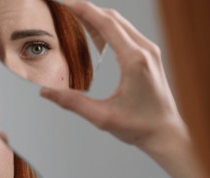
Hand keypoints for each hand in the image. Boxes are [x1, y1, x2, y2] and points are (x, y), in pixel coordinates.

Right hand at [43, 1, 182, 149]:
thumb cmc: (138, 126)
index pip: (106, 24)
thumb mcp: (102, 117)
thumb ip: (72, 103)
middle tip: (65, 8)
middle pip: (113, 18)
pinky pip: (126, 33)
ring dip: (97, 18)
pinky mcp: (148, 56)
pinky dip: (108, 28)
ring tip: (75, 18)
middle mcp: (144, 50)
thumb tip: (45, 92)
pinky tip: (94, 34)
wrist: (164, 132)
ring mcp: (149, 52)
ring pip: (120, 23)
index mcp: (135, 61)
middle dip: (88, 9)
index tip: (66, 3)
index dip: (84, 10)